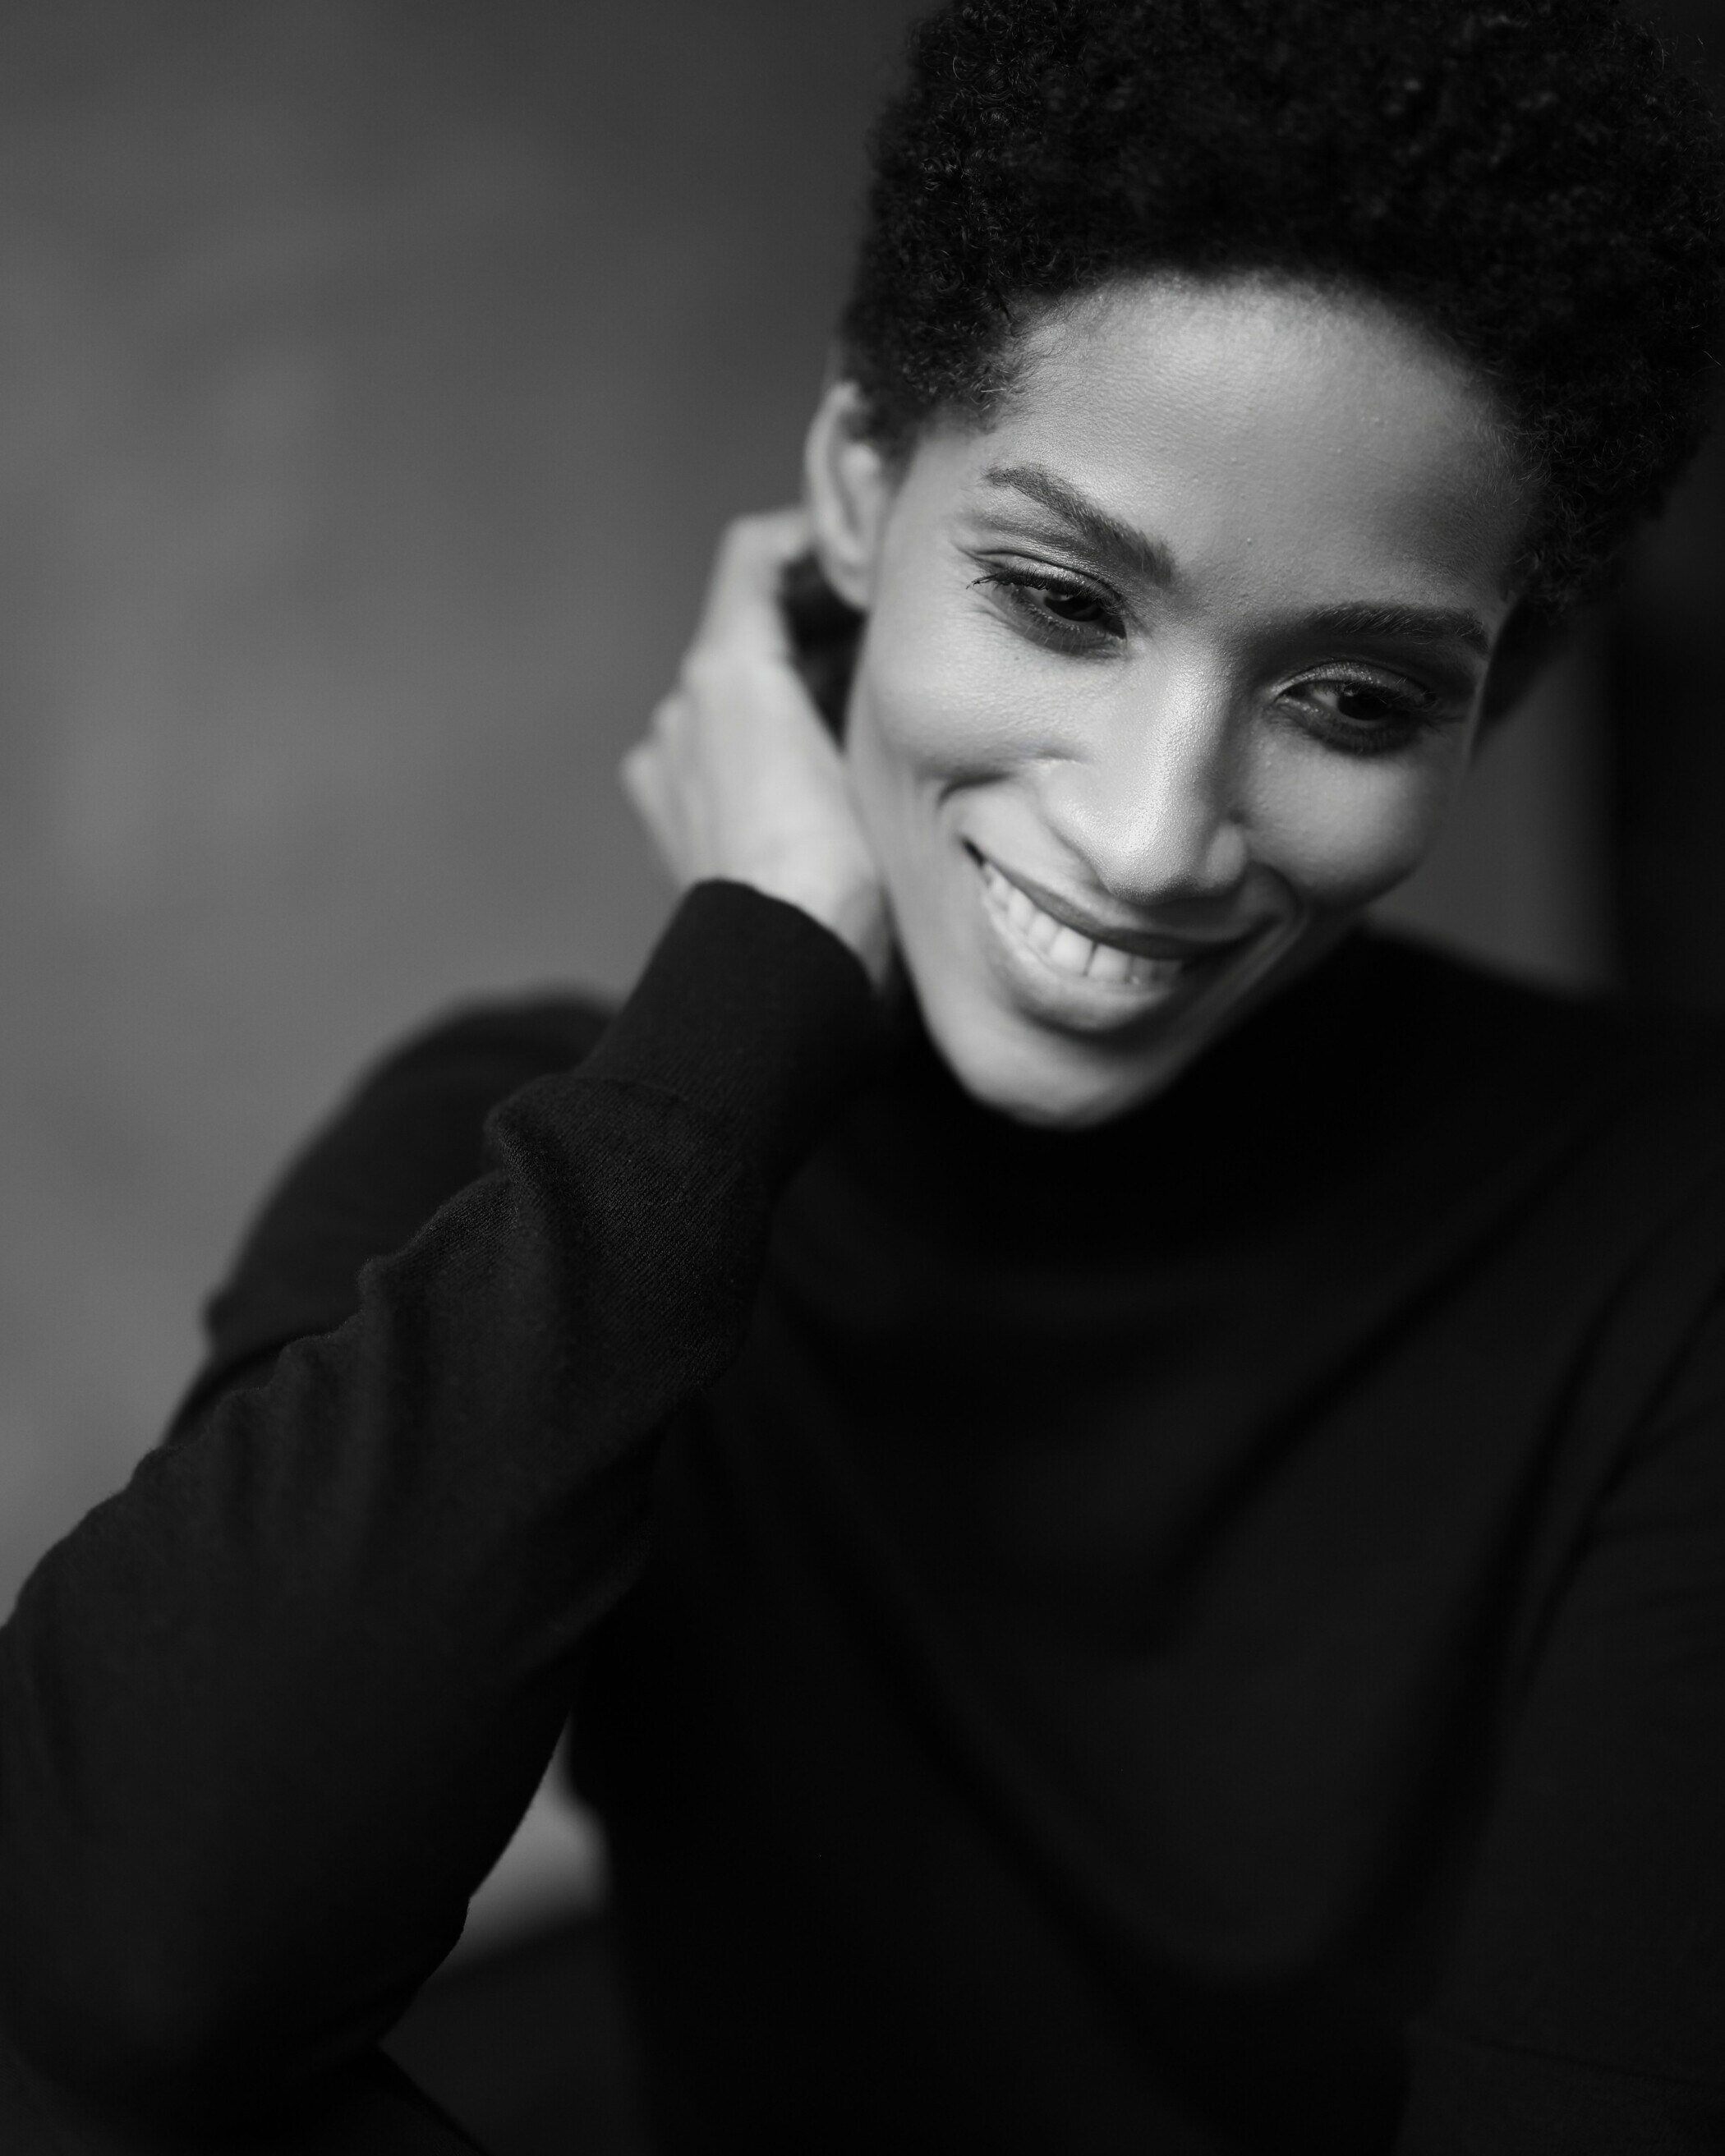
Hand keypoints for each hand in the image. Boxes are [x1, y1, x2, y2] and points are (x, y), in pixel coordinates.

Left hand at [621, 509, 890, 985]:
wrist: (793, 974)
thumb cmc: (838, 864)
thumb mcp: (864, 734)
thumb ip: (854, 651)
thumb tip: (869, 614)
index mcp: (718, 674)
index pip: (757, 558)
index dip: (815, 542)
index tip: (871, 556)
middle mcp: (679, 713)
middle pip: (749, 633)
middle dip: (817, 627)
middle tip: (892, 635)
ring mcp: (669, 776)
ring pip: (739, 700)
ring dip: (794, 693)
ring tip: (869, 713)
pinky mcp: (676, 830)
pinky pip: (722, 760)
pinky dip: (766, 750)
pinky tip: (824, 779)